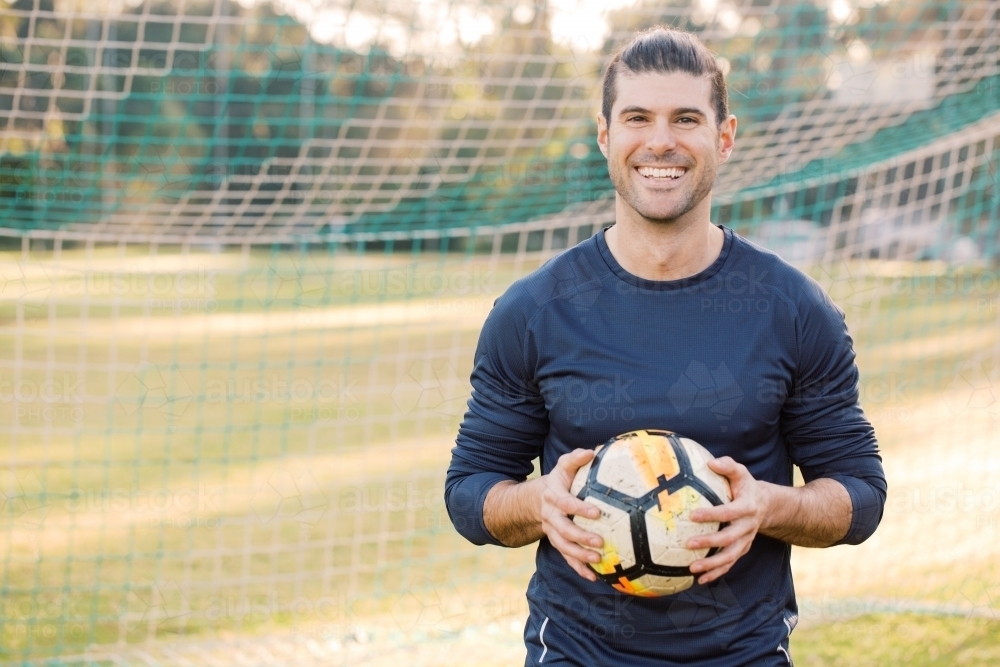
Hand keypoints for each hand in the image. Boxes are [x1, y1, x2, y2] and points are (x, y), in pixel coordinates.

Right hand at [538, 449, 604, 581]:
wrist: (538, 499)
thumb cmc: (560, 480)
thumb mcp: (564, 466)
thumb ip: (575, 458)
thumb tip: (592, 452)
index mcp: (553, 495)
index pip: (565, 503)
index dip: (579, 508)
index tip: (597, 512)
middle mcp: (551, 516)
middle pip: (563, 529)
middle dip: (581, 537)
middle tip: (599, 542)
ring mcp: (553, 532)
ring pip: (564, 547)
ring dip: (579, 556)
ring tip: (597, 559)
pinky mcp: (558, 543)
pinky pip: (566, 558)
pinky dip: (578, 569)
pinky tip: (593, 577)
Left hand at [686, 456, 769, 584]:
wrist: (765, 505)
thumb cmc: (745, 486)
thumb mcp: (740, 472)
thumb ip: (727, 466)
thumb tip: (710, 462)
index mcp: (747, 506)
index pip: (729, 512)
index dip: (712, 514)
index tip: (692, 515)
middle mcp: (748, 526)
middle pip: (729, 538)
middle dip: (709, 542)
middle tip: (689, 544)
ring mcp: (746, 540)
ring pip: (730, 556)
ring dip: (712, 565)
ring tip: (692, 569)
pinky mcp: (742, 549)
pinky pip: (730, 564)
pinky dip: (716, 573)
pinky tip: (700, 580)